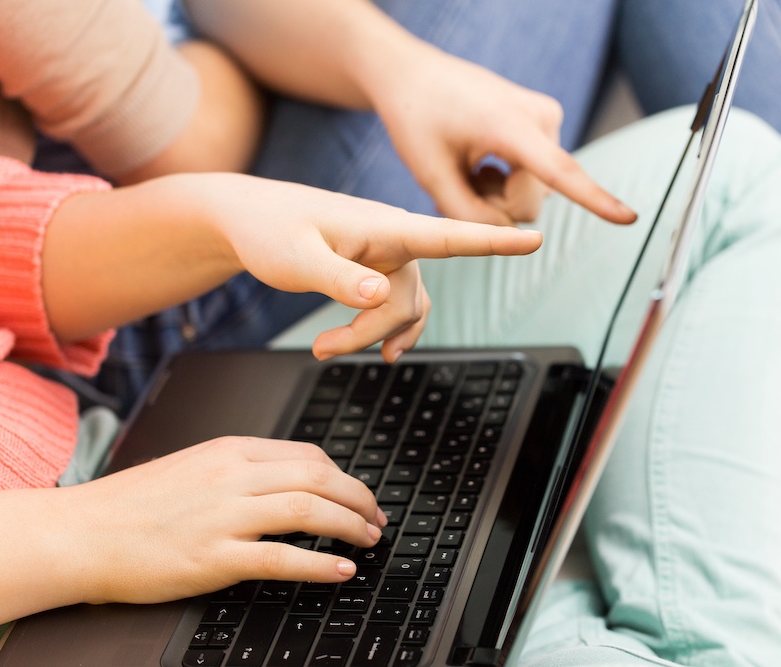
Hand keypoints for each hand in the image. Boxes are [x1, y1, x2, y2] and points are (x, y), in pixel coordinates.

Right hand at [63, 437, 384, 603]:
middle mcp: (232, 476)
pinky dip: (320, 563)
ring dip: (349, 525)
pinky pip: (282, 556)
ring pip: (309, 509)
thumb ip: (239, 469)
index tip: (359, 494)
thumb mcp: (192, 467)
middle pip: (318, 476)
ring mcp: (223, 516)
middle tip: (377, 518)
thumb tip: (289, 481)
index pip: (307, 454)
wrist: (79, 533)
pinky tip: (341, 571)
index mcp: (229, 451)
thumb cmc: (132, 505)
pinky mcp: (213, 557)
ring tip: (367, 540)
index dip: (344, 476)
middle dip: (359, 497)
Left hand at [203, 175, 543, 359]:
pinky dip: (382, 331)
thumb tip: (380, 296)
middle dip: (371, 329)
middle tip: (323, 350)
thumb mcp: (294, 258)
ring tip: (326, 349)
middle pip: (412, 296)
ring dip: (370, 335)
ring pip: (404, 307)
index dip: (494, 239)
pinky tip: (370, 348)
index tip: (534, 236)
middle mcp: (395, 239)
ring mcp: (388, 256)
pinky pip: (398, 307)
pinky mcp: (376, 270)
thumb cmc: (267, 229)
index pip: (450, 233)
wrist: (245, 220)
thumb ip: (339, 277)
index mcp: (384, 225)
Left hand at [369, 47, 637, 226]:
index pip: (558, 171)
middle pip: (533, 200)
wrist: (415, 75)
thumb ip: (469, 217)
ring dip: (498, 194)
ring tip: (469, 167)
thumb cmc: (418, 120)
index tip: (628, 218)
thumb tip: (512, 237)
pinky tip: (479, 163)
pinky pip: (534, 176)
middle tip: (461, 182)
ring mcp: (547, 119)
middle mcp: (541, 118)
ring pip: (534, 192)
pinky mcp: (545, 125)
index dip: (595, 200)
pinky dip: (505, 180)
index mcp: (510, 125)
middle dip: (497, 205)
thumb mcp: (431, 176)